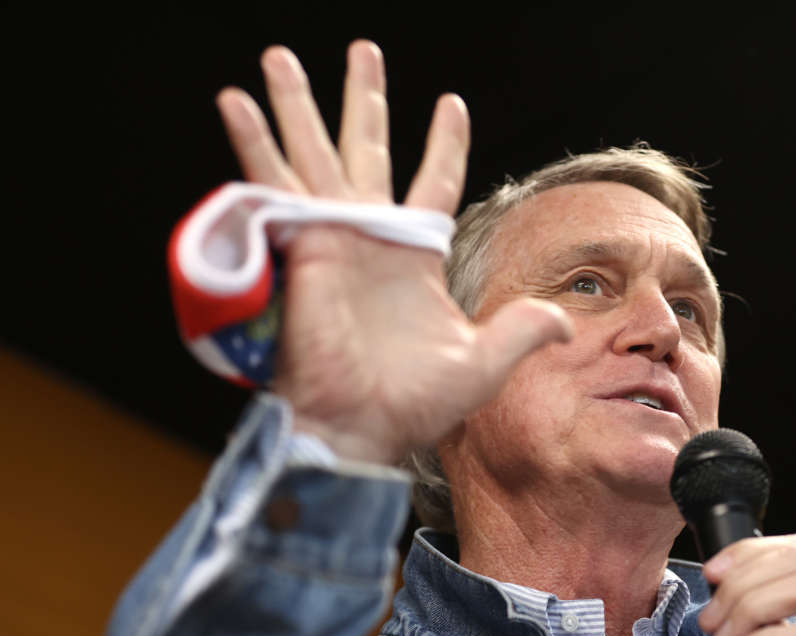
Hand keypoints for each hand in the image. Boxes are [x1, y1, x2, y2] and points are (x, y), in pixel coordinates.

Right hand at [215, 42, 571, 463]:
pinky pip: (274, 183)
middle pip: (369, 150)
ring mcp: (333, 236)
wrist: (364, 427)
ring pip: (314, 153)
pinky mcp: (300, 243)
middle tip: (363, 49)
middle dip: (362, 100)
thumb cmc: (418, 404)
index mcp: (415, 256)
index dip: (443, 144)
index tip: (452, 104)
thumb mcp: (484, 362)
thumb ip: (520, 331)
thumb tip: (562, 321)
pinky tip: (233, 100)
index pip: (434, 182)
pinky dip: (254, 142)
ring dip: (297, 104)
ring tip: (279, 55)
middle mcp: (372, 237)